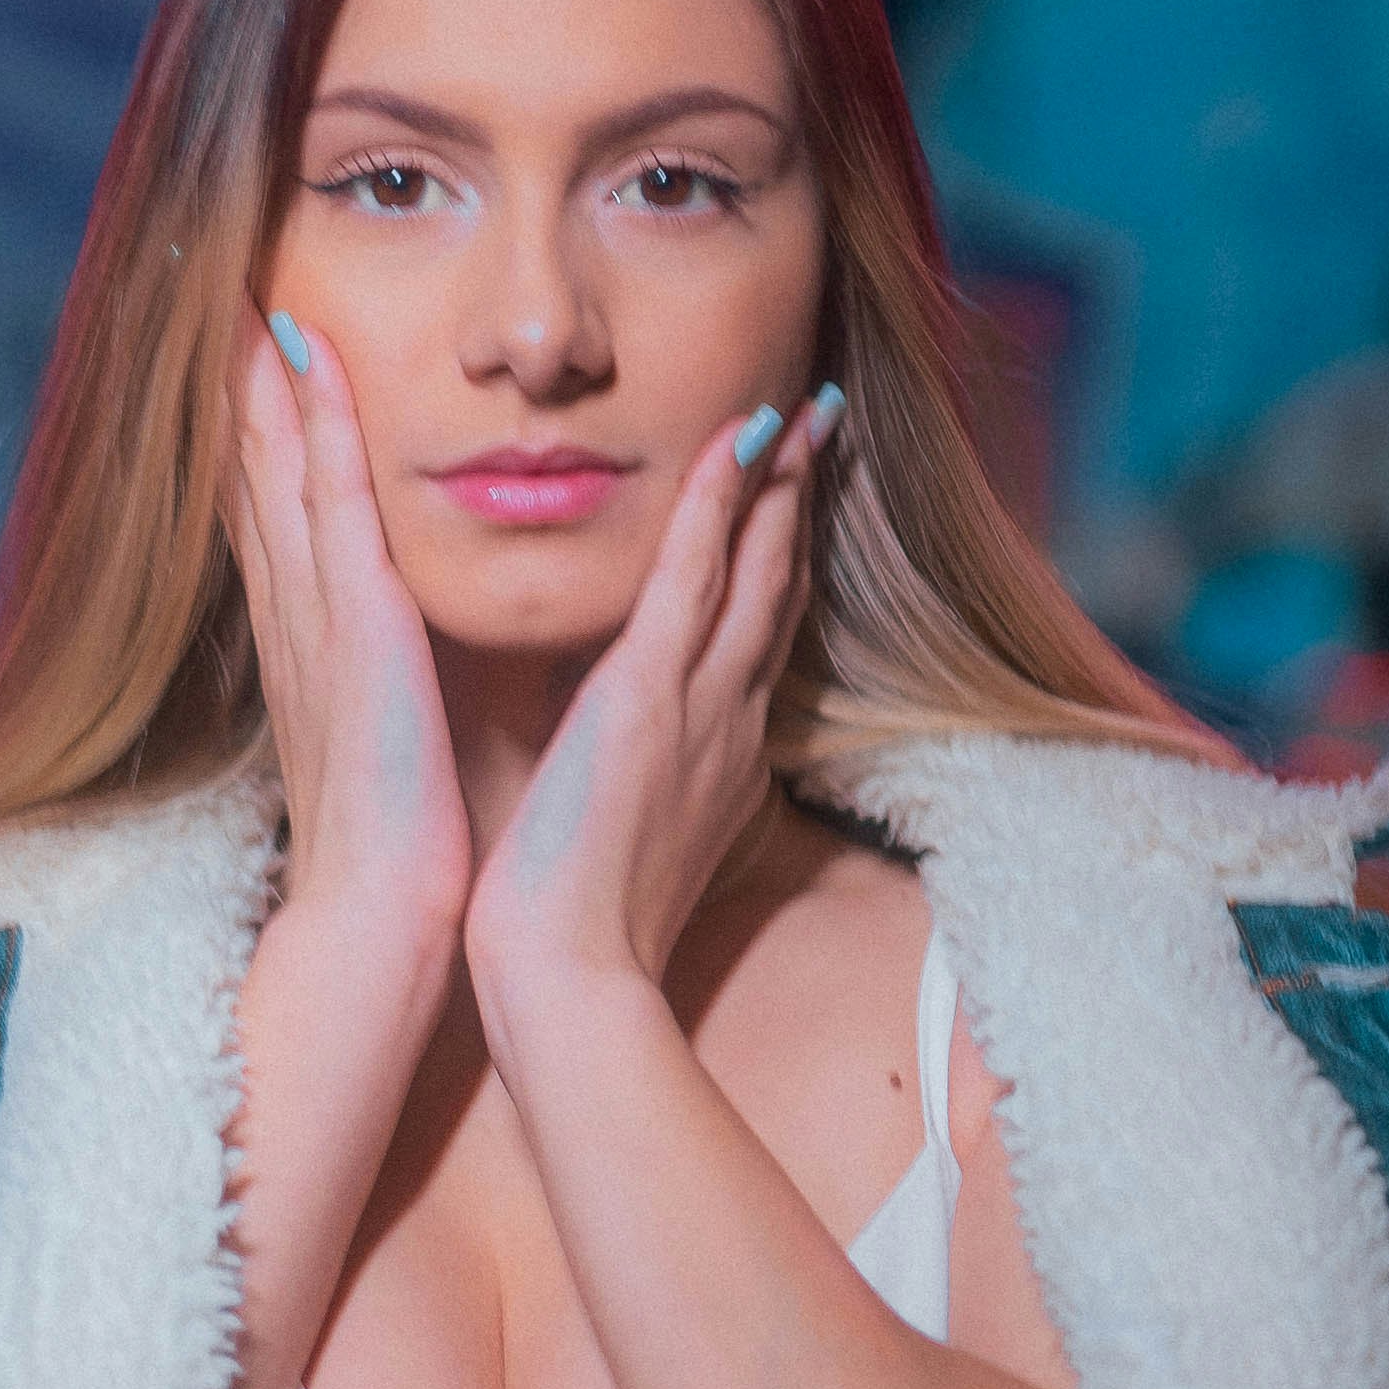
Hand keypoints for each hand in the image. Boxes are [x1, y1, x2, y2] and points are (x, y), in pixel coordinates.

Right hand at [228, 310, 468, 958]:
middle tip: (224, 299)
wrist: (377, 915)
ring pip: (283, 474)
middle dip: (242, 393)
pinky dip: (319, 425)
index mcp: (309, 653)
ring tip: (249, 293)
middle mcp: (296, 623)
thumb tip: (396, 663)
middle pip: (257, 483)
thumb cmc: (393, 849)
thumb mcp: (384, 746)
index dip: (259, 443)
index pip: (276, 525)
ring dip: (264, 382)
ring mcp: (318, 619)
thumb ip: (385, 692)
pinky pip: (333, 502)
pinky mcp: (355, 626)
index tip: (252, 366)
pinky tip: (308, 357)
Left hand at [465, 387, 834, 1048]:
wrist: (570, 980)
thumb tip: (622, 760)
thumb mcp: (629, 841)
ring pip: (753, 569)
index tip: (786, 501)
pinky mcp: (648, 699)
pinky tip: (735, 442)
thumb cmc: (578, 929)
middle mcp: (726, 722)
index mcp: (717, 756)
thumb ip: (638, 786)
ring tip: (798, 408)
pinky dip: (716, 506)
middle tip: (818, 424)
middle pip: (777, 590)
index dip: (776, 563)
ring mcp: (698, 707)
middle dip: (799, 504)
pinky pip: (694, 580)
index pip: (755, 637)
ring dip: (776, 482)